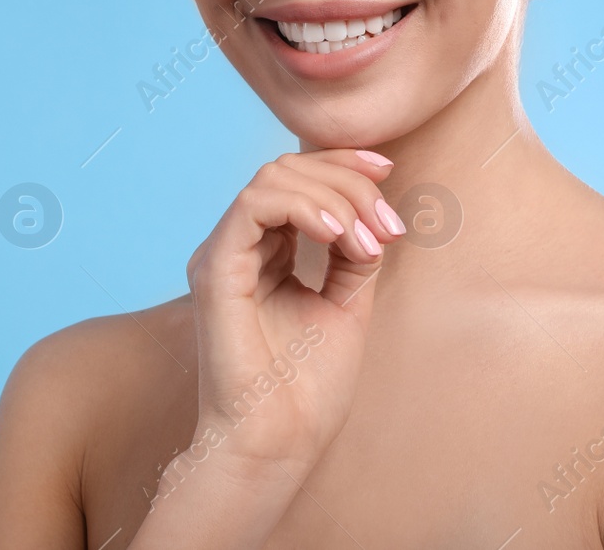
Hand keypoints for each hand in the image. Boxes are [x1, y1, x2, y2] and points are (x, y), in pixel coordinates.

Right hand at [184, 148, 404, 478]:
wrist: (280, 441)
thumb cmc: (308, 388)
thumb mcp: (346, 303)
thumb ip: (353, 253)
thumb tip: (373, 211)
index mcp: (263, 252)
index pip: (296, 178)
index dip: (343, 163)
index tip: (388, 168)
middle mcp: (237, 246)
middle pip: (288, 168)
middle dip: (349, 183)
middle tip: (388, 228)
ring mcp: (221, 255)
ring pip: (273, 177)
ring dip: (334, 197)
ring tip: (368, 242)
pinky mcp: (214, 269)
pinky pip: (253, 205)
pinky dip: (304, 207)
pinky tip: (337, 234)